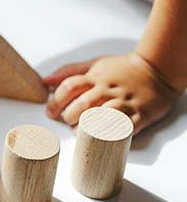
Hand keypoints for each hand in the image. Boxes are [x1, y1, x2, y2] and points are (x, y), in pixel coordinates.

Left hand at [44, 52, 181, 134]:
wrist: (157, 70)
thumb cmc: (122, 69)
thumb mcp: (94, 64)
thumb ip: (68, 72)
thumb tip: (44, 81)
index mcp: (95, 77)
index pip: (69, 87)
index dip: (55, 100)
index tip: (50, 110)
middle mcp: (108, 90)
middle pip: (82, 103)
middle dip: (69, 115)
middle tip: (65, 120)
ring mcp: (124, 102)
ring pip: (101, 115)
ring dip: (86, 126)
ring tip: (79, 131)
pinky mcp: (139, 115)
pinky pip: (123, 126)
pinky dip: (109, 132)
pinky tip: (100, 137)